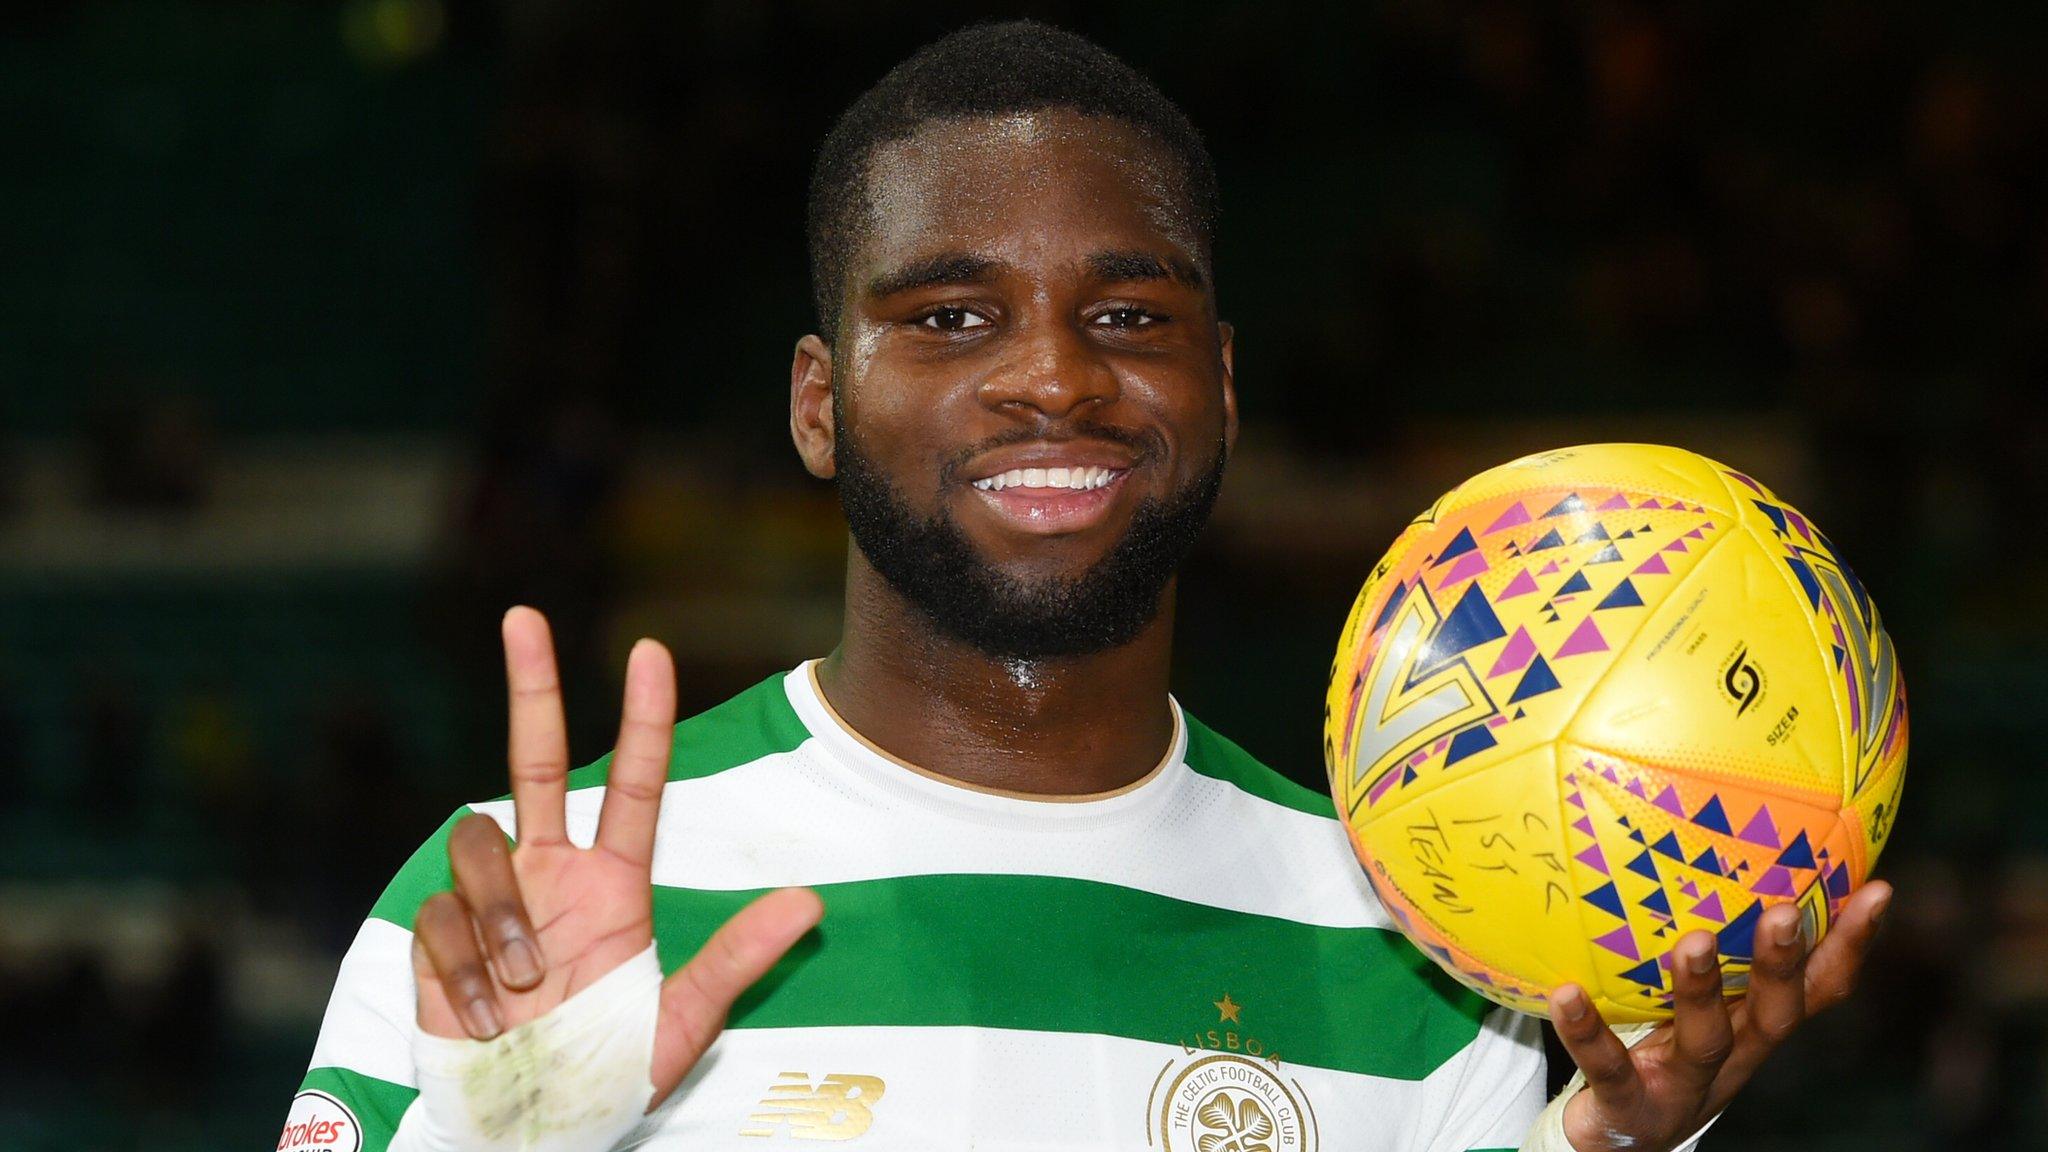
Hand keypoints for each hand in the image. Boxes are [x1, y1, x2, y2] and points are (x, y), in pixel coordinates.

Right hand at [411, 607, 823, 1106]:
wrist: (523, 1132)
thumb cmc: (601, 1079)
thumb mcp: (681, 1025)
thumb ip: (737, 962)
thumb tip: (810, 902)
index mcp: (613, 886)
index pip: (634, 785)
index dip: (645, 721)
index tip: (651, 652)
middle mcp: (551, 876)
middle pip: (536, 759)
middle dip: (530, 687)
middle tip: (524, 615)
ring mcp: (492, 901)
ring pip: (482, 843)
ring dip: (500, 913)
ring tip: (521, 988)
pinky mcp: (438, 936)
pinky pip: (441, 916)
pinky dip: (465, 967)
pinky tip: (485, 1016)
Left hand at [1548, 880, 1891, 1151]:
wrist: (1615, 1140)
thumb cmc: (1658, 1046)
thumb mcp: (1692, 996)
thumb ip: (1705, 936)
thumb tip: (1696, 837)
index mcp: (1752, 1025)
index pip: (1818, 986)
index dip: (1851, 945)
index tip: (1878, 889)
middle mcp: (1733, 1057)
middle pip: (1775, 1014)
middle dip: (1783, 964)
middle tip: (1785, 911)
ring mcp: (1682, 1086)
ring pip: (1704, 1042)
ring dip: (1700, 991)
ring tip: (1691, 944)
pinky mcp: (1628, 1106)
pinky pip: (1607, 1068)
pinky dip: (1587, 1032)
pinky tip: (1565, 994)